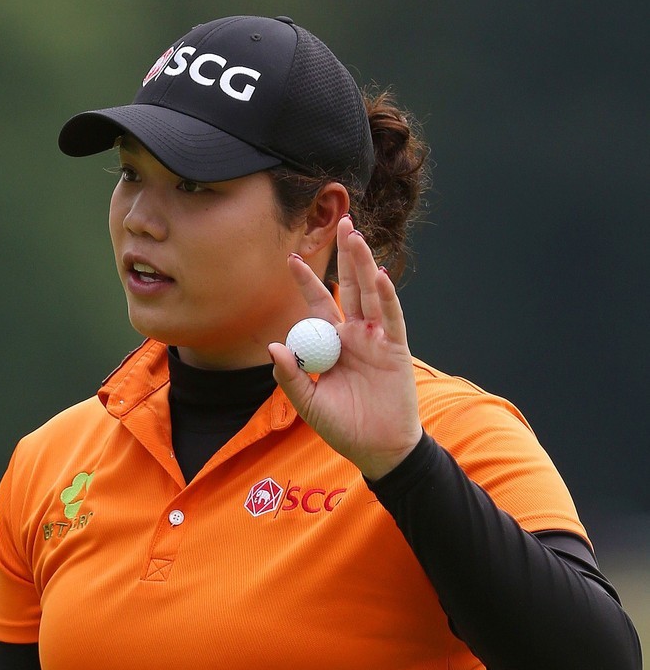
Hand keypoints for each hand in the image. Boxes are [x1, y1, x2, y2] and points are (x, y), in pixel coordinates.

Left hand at [268, 216, 421, 480]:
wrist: (378, 449)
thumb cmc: (343, 428)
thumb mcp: (308, 404)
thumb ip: (291, 377)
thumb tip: (273, 346)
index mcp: (331, 344)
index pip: (318, 305)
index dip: (307, 281)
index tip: (291, 257)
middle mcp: (355, 335)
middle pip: (348, 287)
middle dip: (344, 256)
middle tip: (340, 220)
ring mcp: (377, 339)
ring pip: (369, 293)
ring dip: (363, 264)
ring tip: (355, 235)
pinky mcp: (396, 348)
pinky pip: (391, 317)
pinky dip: (385, 296)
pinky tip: (378, 274)